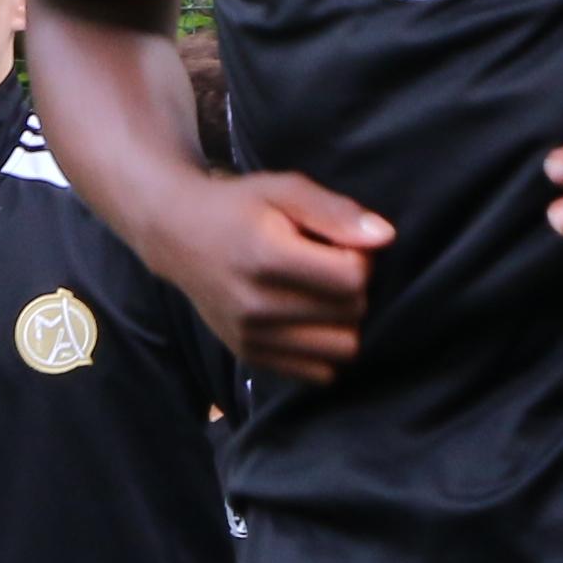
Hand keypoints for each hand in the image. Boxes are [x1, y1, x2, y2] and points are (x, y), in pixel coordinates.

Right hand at [143, 168, 397, 383]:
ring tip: (319, 296)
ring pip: (341, 348)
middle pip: (351, 313)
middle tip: (325, 267)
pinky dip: (323, 348)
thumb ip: (336, 213)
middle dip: (351, 288)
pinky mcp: (249, 356)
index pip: (352, 278)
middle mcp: (256, 305)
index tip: (338, 245)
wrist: (178, 237)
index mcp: (267, 257)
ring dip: (342, 322)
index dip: (360, 258)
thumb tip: (384, 238)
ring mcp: (251, 336)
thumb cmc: (239, 208)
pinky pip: (318, 372)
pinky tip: (308, 320)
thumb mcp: (285, 190)